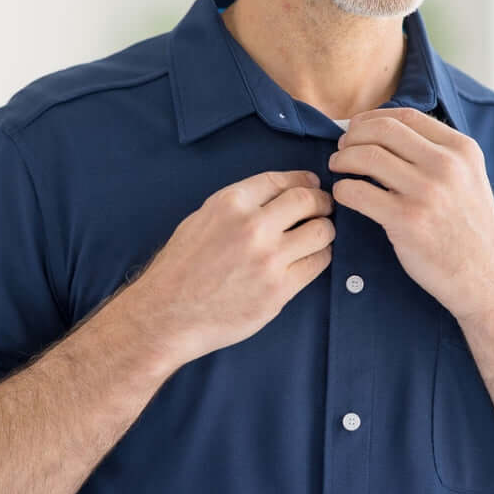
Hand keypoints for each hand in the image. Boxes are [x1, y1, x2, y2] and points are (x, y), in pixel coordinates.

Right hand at [126, 170, 334, 364]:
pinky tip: (312, 257)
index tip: (312, 184)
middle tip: (324, 208)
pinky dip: (320, 256)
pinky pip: (318, 263)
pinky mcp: (279, 289)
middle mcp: (252, 226)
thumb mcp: (203, 218)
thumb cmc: (181, 267)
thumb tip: (278, 194)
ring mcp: (269, 259)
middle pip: (307, 200)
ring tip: (320, 233)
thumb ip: (239, 205)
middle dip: (321, 202)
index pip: (281, 180)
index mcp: (231, 203)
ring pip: (321, 231)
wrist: (168, 314)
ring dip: (325, 229)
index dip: (303, 179)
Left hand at [328, 107, 493, 323]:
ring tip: (338, 168)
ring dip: (342, 159)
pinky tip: (344, 195)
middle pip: (382, 130)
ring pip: (365, 156)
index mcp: (462, 150)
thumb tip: (385, 132)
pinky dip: (342, 189)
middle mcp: (447, 165)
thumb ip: (436, 153)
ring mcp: (427, 192)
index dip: (373, 118)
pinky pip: (357, 191)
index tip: (358, 129)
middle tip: (343, 150)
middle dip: (353, 136)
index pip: (406, 116)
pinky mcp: (407, 220)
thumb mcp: (468, 178)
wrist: (486, 279)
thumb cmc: (468, 229)